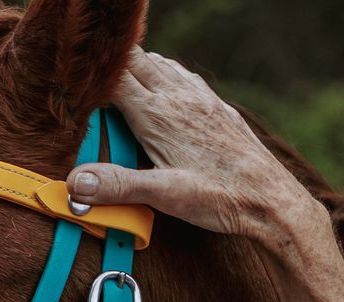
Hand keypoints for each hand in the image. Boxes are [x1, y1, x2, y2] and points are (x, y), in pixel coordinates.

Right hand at [68, 49, 320, 243]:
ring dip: (137, 68)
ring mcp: (201, 98)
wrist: (272, 199)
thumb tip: (75, 183)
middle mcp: (179, 97)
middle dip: (110, 67)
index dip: (90, 77)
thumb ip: (118, 185)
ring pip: (160, 64)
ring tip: (118, 85)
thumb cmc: (221, 197)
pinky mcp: (217, 107)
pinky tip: (163, 92)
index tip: (71, 86)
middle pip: (135, 61)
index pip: (114, 77)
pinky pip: (183, 76)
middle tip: (89, 83)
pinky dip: (164, 75)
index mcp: (158, 115)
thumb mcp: (164, 196)